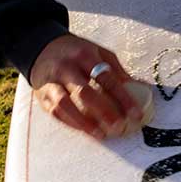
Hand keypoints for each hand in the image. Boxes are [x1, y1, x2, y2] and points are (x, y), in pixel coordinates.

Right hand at [28, 34, 145, 138]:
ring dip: (84, 122)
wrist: (42, 47)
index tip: (135, 114)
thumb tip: (139, 87)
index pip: (106, 78)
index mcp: (84, 55)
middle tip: (119, 126)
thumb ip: (116, 69)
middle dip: (104, 111)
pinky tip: (85, 131)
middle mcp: (66, 67)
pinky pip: (55, 112)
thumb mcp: (97, 52)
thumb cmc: (76, 52)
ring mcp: (52, 82)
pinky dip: (71, 123)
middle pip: (85, 92)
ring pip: (65, 104)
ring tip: (101, 134)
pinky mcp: (42, 95)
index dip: (122, 97)